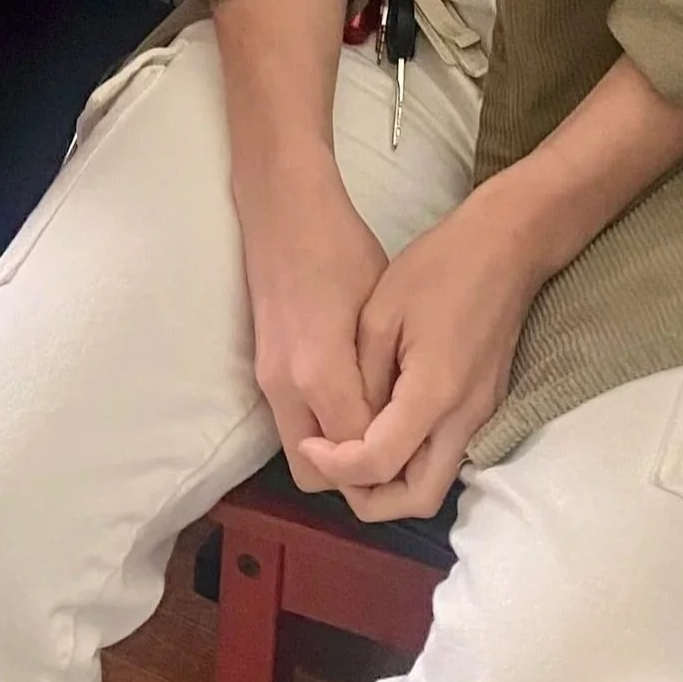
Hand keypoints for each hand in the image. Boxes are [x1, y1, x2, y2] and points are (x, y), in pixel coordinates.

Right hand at [235, 143, 391, 491]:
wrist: (282, 207)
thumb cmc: (338, 246)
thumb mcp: (376, 309)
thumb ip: (383, 375)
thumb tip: (399, 419)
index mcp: (319, 372)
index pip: (358, 452)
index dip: (391, 459)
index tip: (420, 448)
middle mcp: (285, 388)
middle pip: (319, 474)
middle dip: (357, 474)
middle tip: (398, 446)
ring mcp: (267, 379)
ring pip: (301, 452)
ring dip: (336, 452)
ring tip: (379, 423)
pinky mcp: (262, 368)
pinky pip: (292, 423)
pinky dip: (320, 428)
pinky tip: (353, 397)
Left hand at [296, 179, 543, 520]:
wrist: (505, 248)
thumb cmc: (438, 269)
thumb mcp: (380, 314)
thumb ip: (362, 379)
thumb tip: (346, 426)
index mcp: (433, 393)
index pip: (379, 463)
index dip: (336, 466)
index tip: (310, 444)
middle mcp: (465, 419)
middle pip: (415, 498)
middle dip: (369, 498)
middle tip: (333, 466)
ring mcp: (482, 417)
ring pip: (434, 484)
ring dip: (392, 485)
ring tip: (352, 453)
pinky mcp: (486, 408)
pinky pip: (447, 459)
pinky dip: (412, 464)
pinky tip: (384, 433)